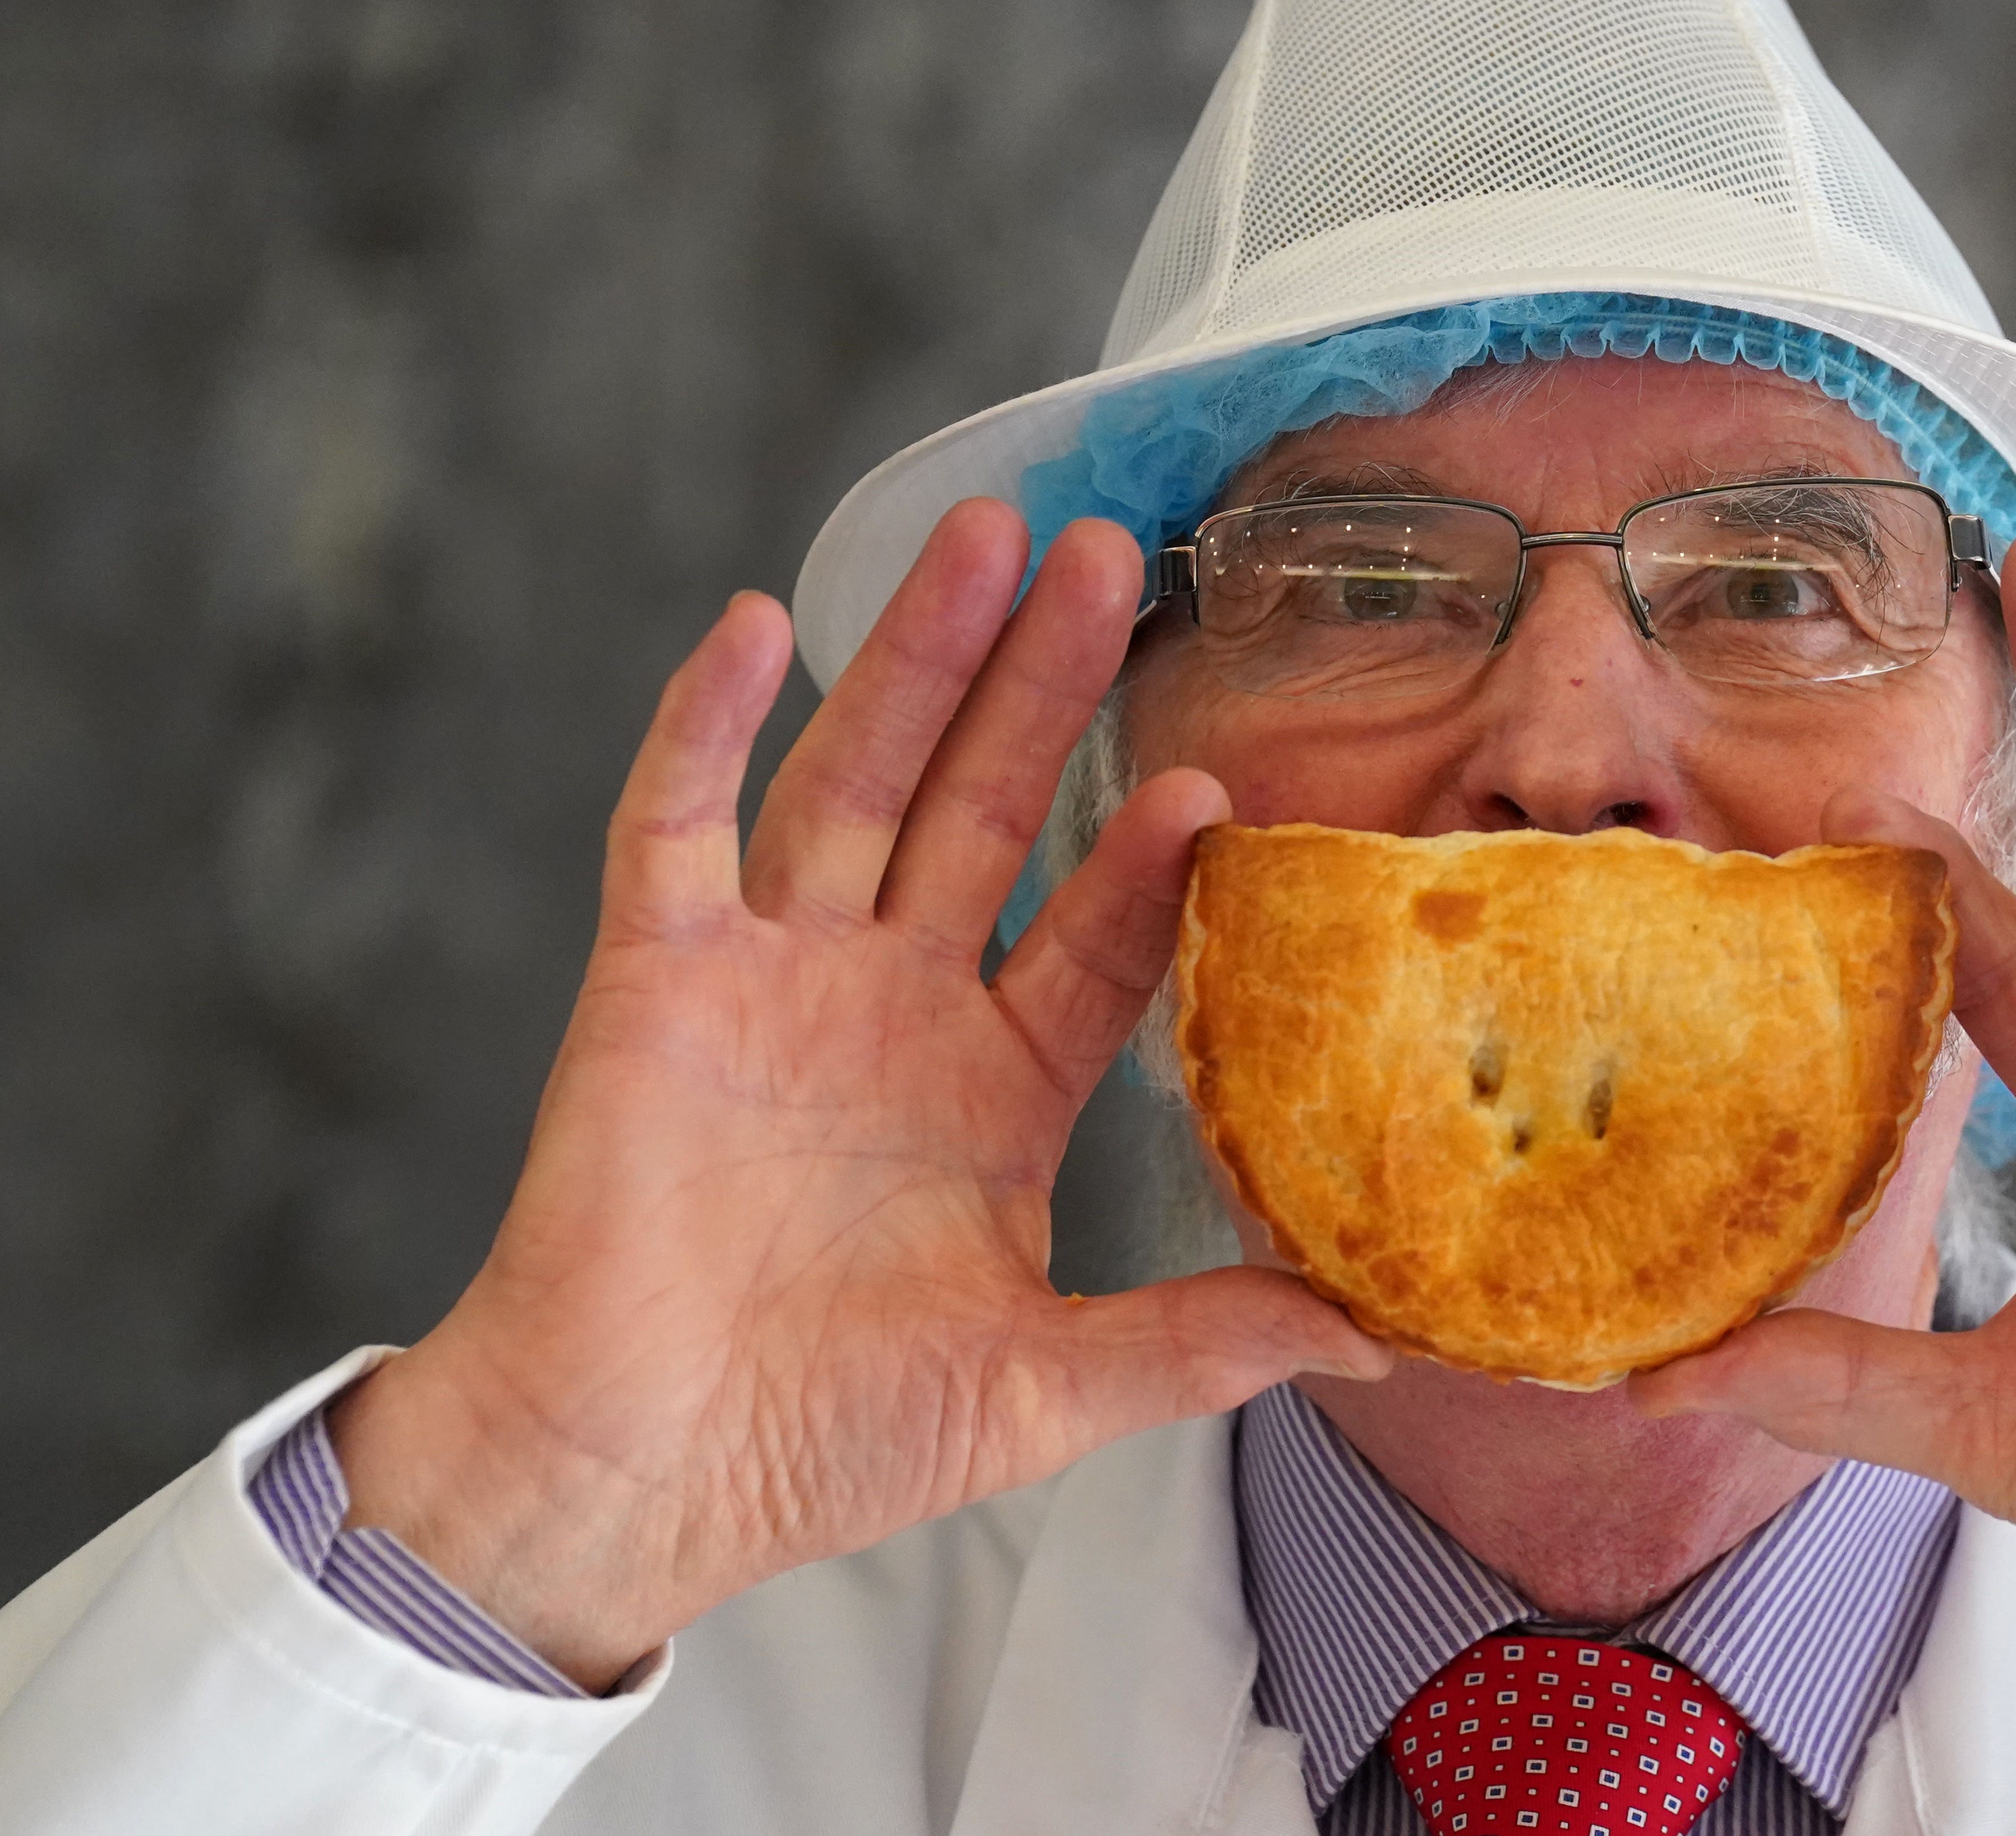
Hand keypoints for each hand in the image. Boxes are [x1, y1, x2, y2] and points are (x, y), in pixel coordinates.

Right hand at [329, 503, 1390, 1688]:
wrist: (634, 1479)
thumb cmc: (824, 1440)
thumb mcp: (1045, 1388)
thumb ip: (1199, 1340)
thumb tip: (1381, 1331)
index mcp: (990, 1088)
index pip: (1094, 938)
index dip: (1147, 859)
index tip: (1218, 777)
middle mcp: (890, 1007)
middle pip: (984, 809)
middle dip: (1047, 687)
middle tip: (1118, 558)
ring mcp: (773, 981)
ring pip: (856, 782)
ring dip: (917, 659)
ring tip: (990, 536)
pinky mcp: (655, 982)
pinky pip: (676, 826)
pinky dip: (707, 726)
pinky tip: (758, 624)